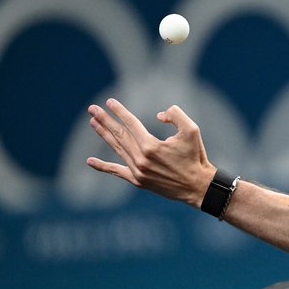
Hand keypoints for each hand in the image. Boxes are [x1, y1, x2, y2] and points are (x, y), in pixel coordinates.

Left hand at [86, 98, 215, 206]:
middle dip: (105, 120)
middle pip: (119, 134)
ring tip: (93, 122)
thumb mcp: (192, 130)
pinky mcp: (138, 181)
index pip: (131, 123)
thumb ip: (175, 115)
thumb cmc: (196, 157)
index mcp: (151, 146)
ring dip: (104, 135)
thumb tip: (158, 115)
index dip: (119, 111)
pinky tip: (90, 161)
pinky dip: (103, 166)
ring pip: (117, 149)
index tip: (109, 102)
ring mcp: (137, 171)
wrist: (198, 187)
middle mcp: (141, 159)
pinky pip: (117, 171)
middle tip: (92, 109)